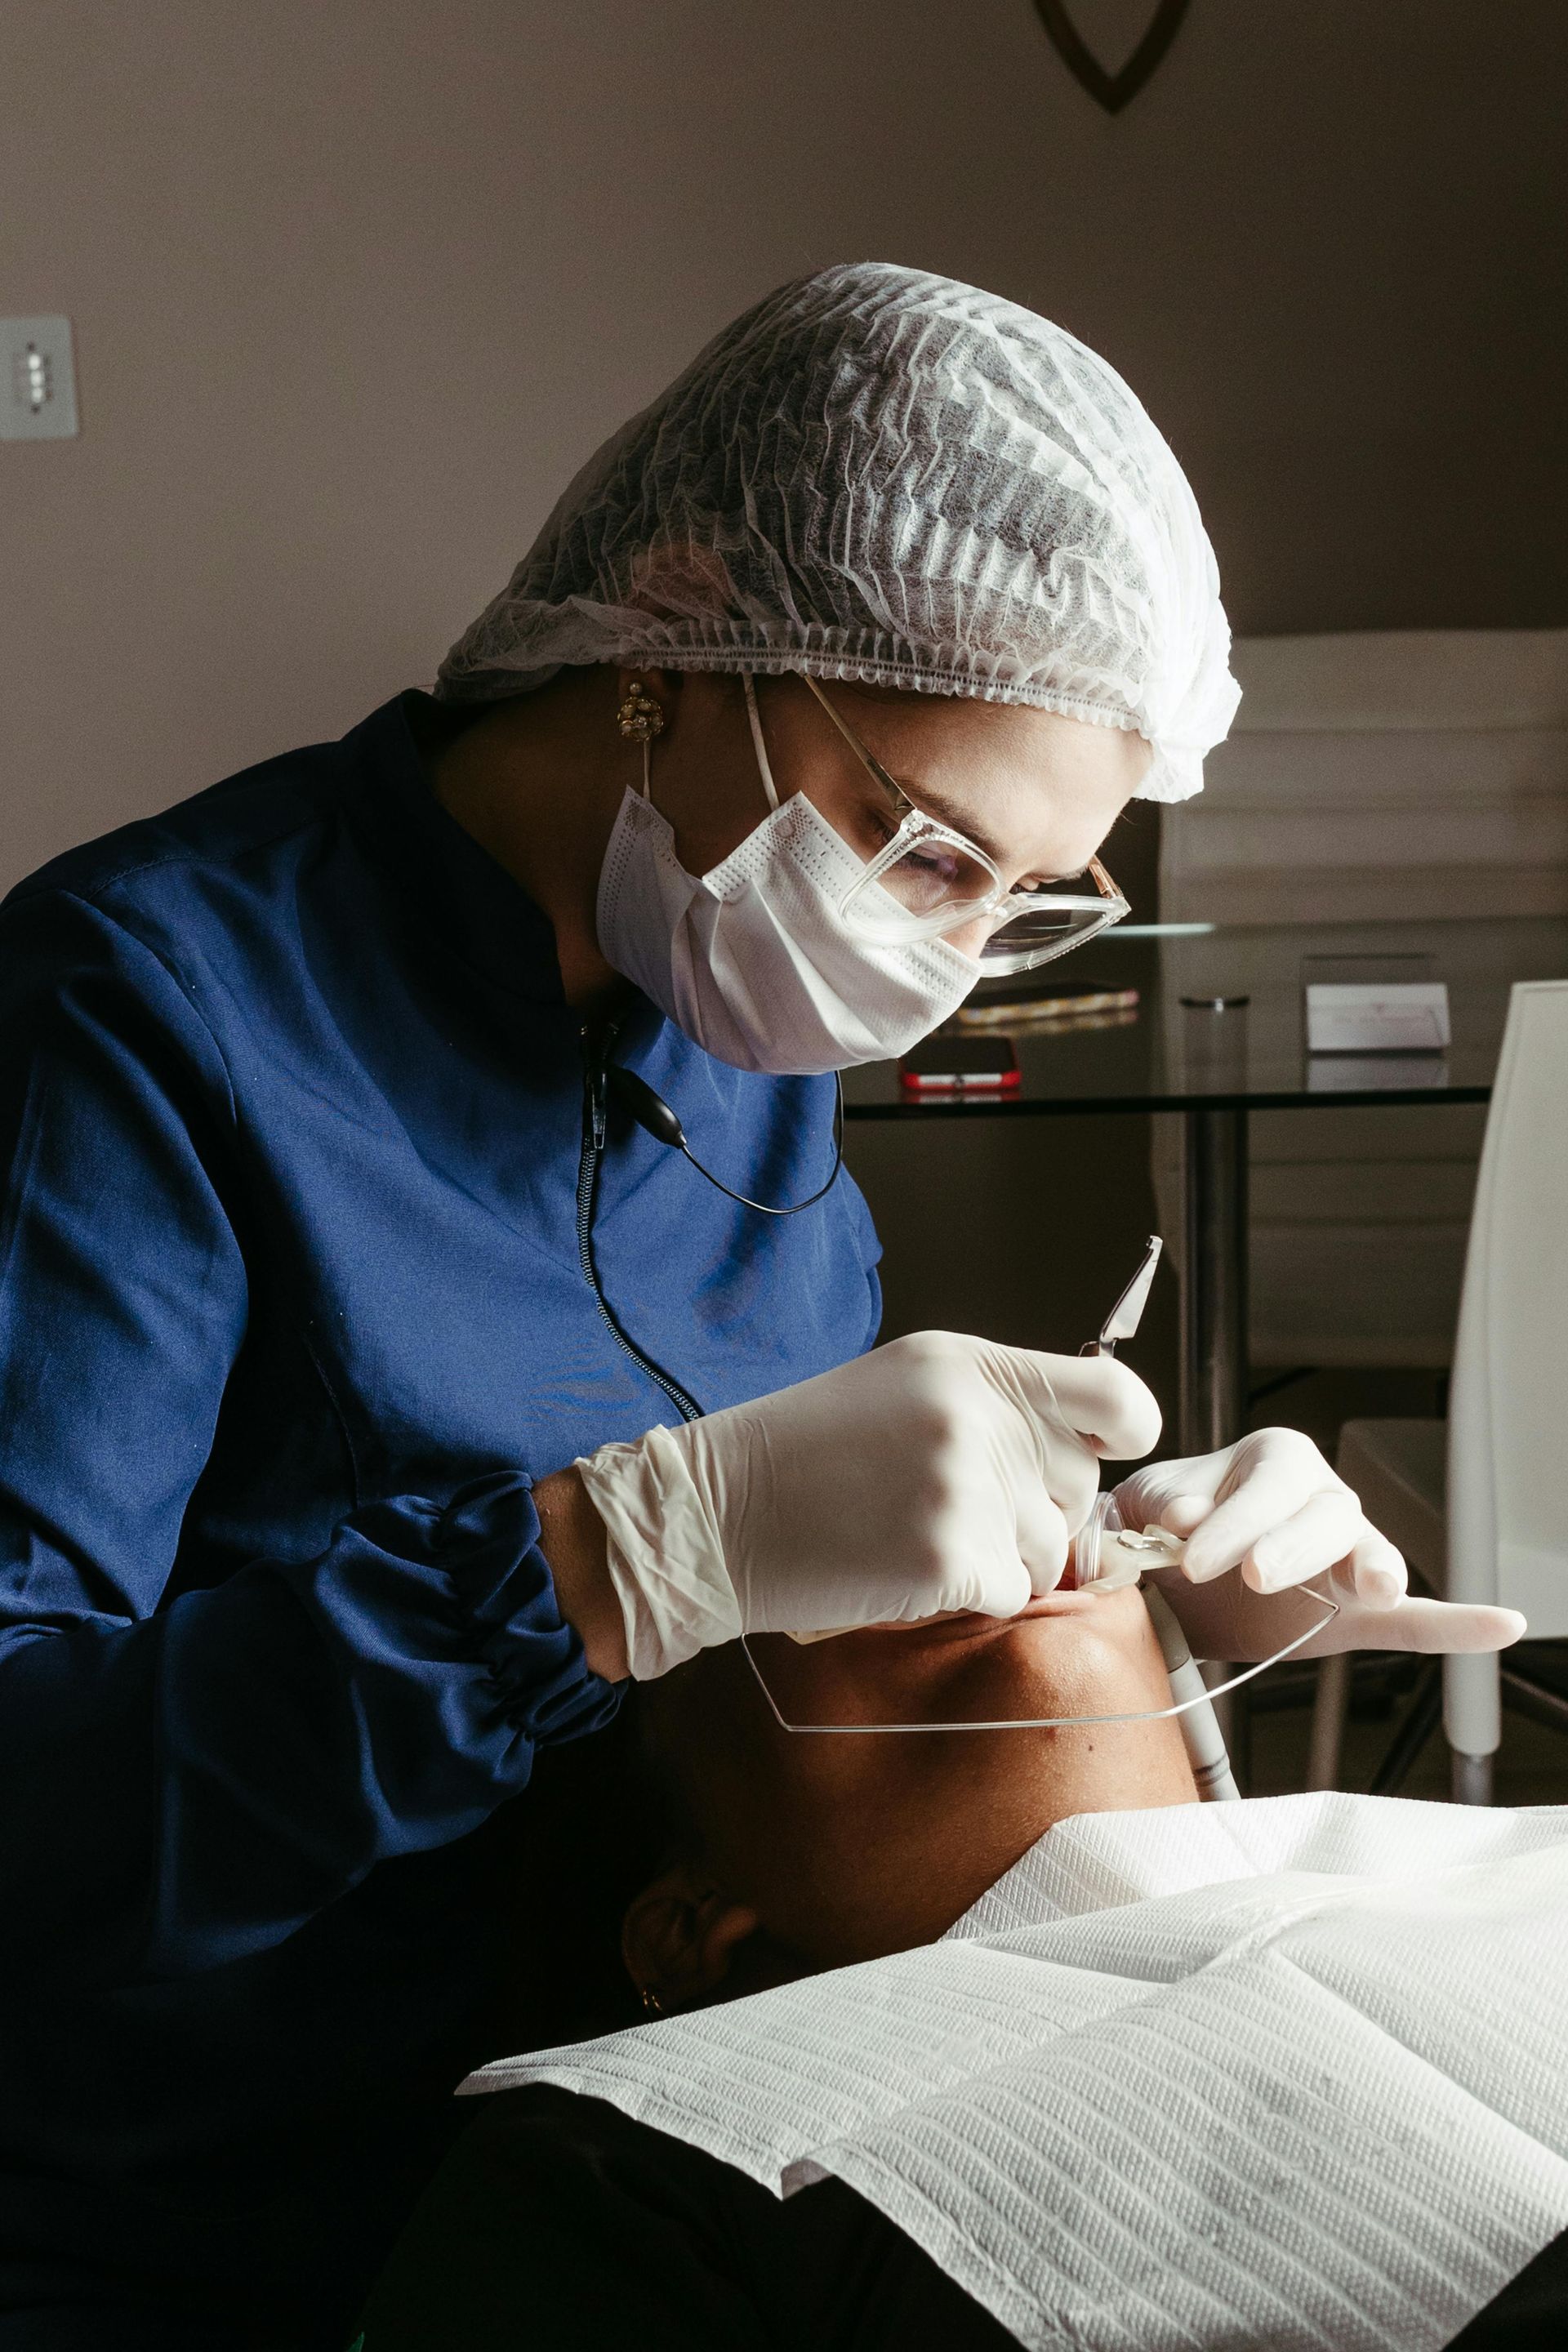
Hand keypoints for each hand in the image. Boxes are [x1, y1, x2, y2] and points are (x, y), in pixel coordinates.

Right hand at [577, 1331, 1161, 1677]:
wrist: (719, 1513)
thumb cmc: (811, 1453)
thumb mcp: (907, 1387)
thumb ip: (1000, 1404)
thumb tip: (1088, 1450)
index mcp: (973, 1367)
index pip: (1119, 1399)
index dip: (1124, 1436)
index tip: (1095, 1455)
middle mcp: (980, 1420)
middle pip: (1080, 1487)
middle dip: (1036, 1509)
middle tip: (951, 1506)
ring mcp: (968, 1492)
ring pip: (1050, 1551)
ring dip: (1002, 1560)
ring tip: (918, 1535)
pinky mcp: (952, 1561)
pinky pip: (1010, 1596)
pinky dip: (968, 1596)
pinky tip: (905, 1567)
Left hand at [1112, 1427, 1525, 1660]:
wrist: (1161, 1578)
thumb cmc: (1163, 1526)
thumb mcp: (1149, 1505)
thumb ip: (1164, 1505)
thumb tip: (1183, 1519)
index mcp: (1274, 1460)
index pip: (1267, 1488)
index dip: (1234, 1521)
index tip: (1193, 1556)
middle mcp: (1320, 1500)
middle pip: (1325, 1516)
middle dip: (1291, 1544)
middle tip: (1251, 1574)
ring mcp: (1347, 1556)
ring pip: (1370, 1555)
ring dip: (1373, 1570)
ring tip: (1373, 1589)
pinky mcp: (1356, 1613)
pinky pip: (1415, 1619)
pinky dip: (1457, 1625)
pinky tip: (1501, 1625)